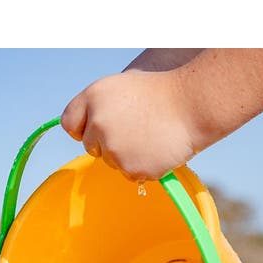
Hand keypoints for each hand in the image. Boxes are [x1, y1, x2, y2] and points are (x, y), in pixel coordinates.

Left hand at [61, 69, 197, 180]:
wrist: (193, 104)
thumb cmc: (160, 93)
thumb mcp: (120, 88)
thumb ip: (95, 108)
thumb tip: (82, 132)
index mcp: (92, 97)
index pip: (69, 124)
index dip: (85, 126)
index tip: (102, 124)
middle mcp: (97, 123)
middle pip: (91, 147)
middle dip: (108, 141)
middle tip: (137, 127)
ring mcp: (113, 148)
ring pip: (111, 162)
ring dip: (127, 154)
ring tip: (150, 135)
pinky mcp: (129, 168)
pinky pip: (129, 173)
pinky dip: (143, 166)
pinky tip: (157, 147)